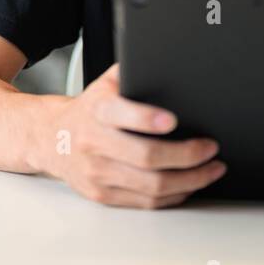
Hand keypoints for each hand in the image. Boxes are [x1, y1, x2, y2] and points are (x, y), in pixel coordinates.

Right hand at [34, 63, 224, 208]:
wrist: (51, 138)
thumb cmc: (89, 110)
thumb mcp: (105, 84)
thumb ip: (133, 71)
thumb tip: (168, 62)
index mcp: (97, 110)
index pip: (120, 114)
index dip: (146, 118)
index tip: (172, 120)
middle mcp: (94, 143)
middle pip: (146, 157)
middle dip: (186, 155)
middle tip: (210, 149)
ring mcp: (97, 173)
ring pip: (151, 185)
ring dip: (189, 180)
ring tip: (211, 170)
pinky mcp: (102, 195)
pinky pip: (146, 202)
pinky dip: (174, 196)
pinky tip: (189, 185)